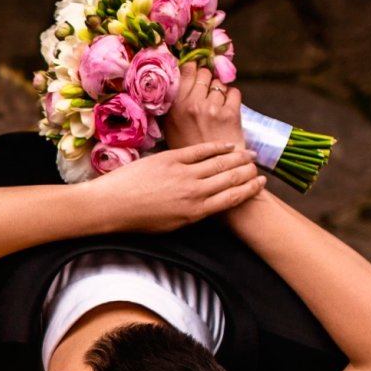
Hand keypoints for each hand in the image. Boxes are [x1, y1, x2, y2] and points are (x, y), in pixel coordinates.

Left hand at [84, 141, 265, 232]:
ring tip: (250, 154)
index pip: (232, 199)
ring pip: (220, 163)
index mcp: (195, 213)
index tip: (260, 183)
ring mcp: (183, 174)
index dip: (249, 189)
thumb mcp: (171, 225)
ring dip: (238, 157)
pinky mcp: (170, 158)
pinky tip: (228, 145)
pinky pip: (200, 151)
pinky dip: (217, 147)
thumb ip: (193, 214)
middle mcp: (194, 193)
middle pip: (230, 178)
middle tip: (258, 165)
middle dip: (248, 171)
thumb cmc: (138, 220)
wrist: (110, 206)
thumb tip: (207, 206)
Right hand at [165, 65, 245, 151]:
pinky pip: (234, 92)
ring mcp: (212, 109)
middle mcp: (192, 105)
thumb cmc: (189, 149)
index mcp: (175, 107)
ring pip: (220, 83)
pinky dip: (232, 97)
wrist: (209, 168)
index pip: (187, 71)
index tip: (196, 69)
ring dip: (220, 90)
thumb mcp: (170, 127)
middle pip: (205, 74)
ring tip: (217, 104)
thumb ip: (173, 104)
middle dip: (207, 78)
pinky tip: (227, 108)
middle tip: (207, 89)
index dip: (193, 67)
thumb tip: (179, 79)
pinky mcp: (230, 115)